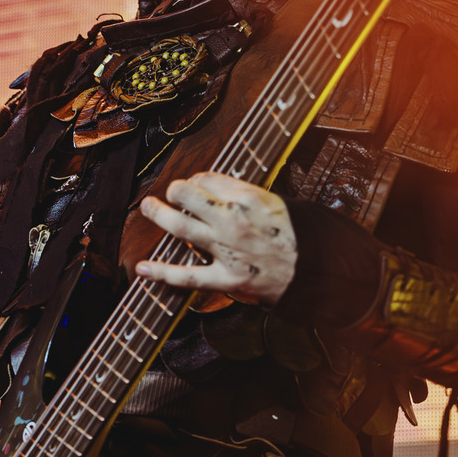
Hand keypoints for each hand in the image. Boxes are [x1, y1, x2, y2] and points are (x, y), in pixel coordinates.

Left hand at [135, 171, 295, 306]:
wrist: (314, 269)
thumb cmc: (298, 234)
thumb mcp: (274, 201)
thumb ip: (244, 193)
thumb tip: (214, 185)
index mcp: (247, 197)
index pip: (207, 178)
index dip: (197, 179)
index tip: (196, 184)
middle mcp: (232, 220)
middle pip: (187, 195)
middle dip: (173, 190)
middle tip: (169, 192)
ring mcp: (226, 249)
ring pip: (180, 227)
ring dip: (158, 214)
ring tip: (148, 208)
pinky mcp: (226, 278)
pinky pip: (188, 276)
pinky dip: (163, 273)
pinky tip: (143, 269)